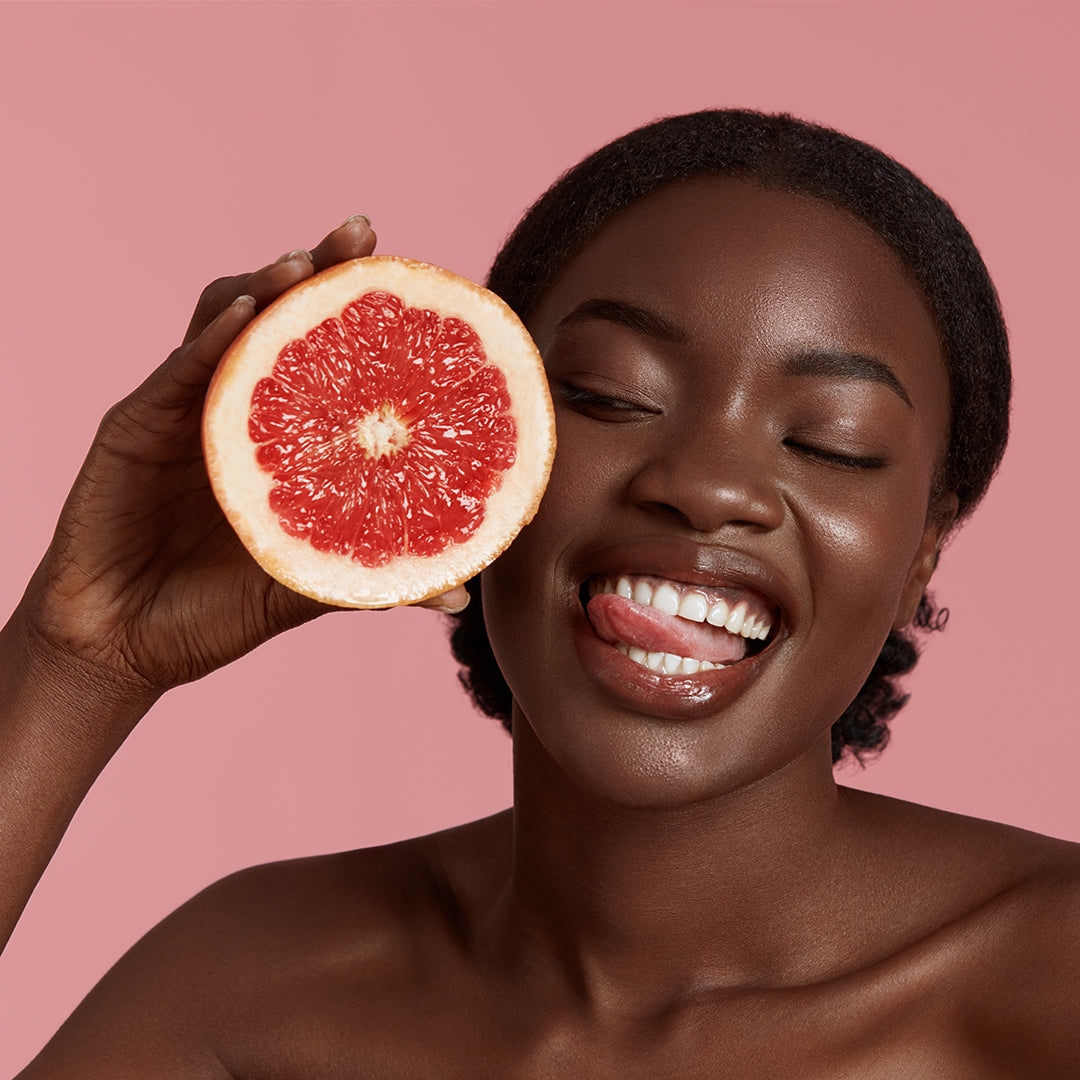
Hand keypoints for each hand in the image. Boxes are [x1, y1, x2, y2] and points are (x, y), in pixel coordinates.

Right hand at [18, 216, 467, 697]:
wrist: (125, 648)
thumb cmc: (214, 613)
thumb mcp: (300, 588)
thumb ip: (370, 578)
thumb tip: (458, 592)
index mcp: (277, 439)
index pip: (320, 356)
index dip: (358, 312)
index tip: (409, 279)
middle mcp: (235, 410)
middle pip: (274, 317)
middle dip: (316, 268)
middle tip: (363, 233)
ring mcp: (183, 411)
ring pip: (220, 324)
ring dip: (261, 286)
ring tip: (305, 261)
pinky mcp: (134, 426)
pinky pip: (173, 372)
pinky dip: (208, 340)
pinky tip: (242, 314)